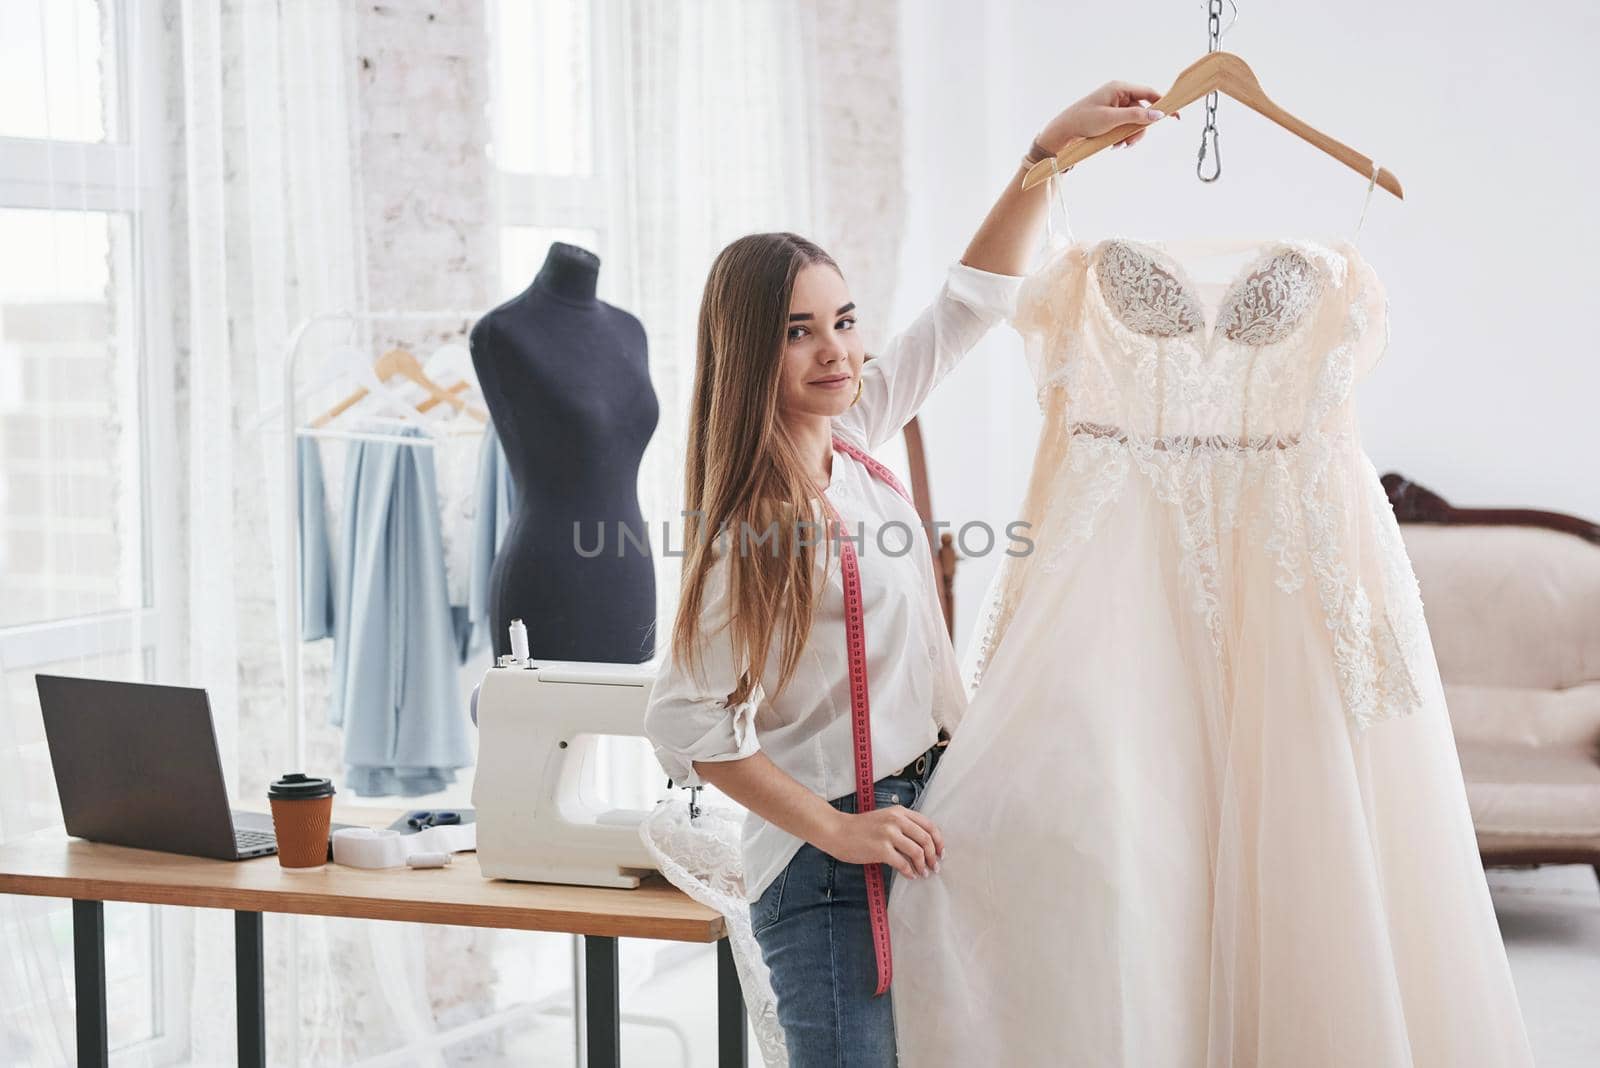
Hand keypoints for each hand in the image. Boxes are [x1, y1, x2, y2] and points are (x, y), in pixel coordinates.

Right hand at [820, 804, 944, 878]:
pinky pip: (902, 864)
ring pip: (917, 852)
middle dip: (934, 856)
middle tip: (935, 867)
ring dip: (923, 866)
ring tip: (923, 873)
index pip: (929, 825)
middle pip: (926, 839)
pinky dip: (909, 872)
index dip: (939, 841)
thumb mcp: (884, 818)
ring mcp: (888, 834)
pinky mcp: (881, 849)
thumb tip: (923, 845)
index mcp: (899, 812)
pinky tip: (910, 875)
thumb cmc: (860, 828)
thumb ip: (903, 825)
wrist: (837, 831)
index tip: (941, 853)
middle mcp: (896, 820)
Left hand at [1036, 80, 1177, 154]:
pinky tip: (1114, 144)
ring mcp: (1115, 105)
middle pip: (1143, 110)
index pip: (1149, 93)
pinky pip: (1125, 125)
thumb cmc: (1083, 121)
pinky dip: (1123, 136)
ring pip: (1134, 121)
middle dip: (1139, 128)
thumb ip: (1136, 116)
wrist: (1062, 132)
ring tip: (1118, 146)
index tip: (1175, 115)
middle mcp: (1119, 94)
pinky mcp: (1111, 116)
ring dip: (1130, 135)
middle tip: (1130, 142)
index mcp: (1119, 88)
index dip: (1163, 104)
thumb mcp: (1111, 119)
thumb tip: (1159, 115)